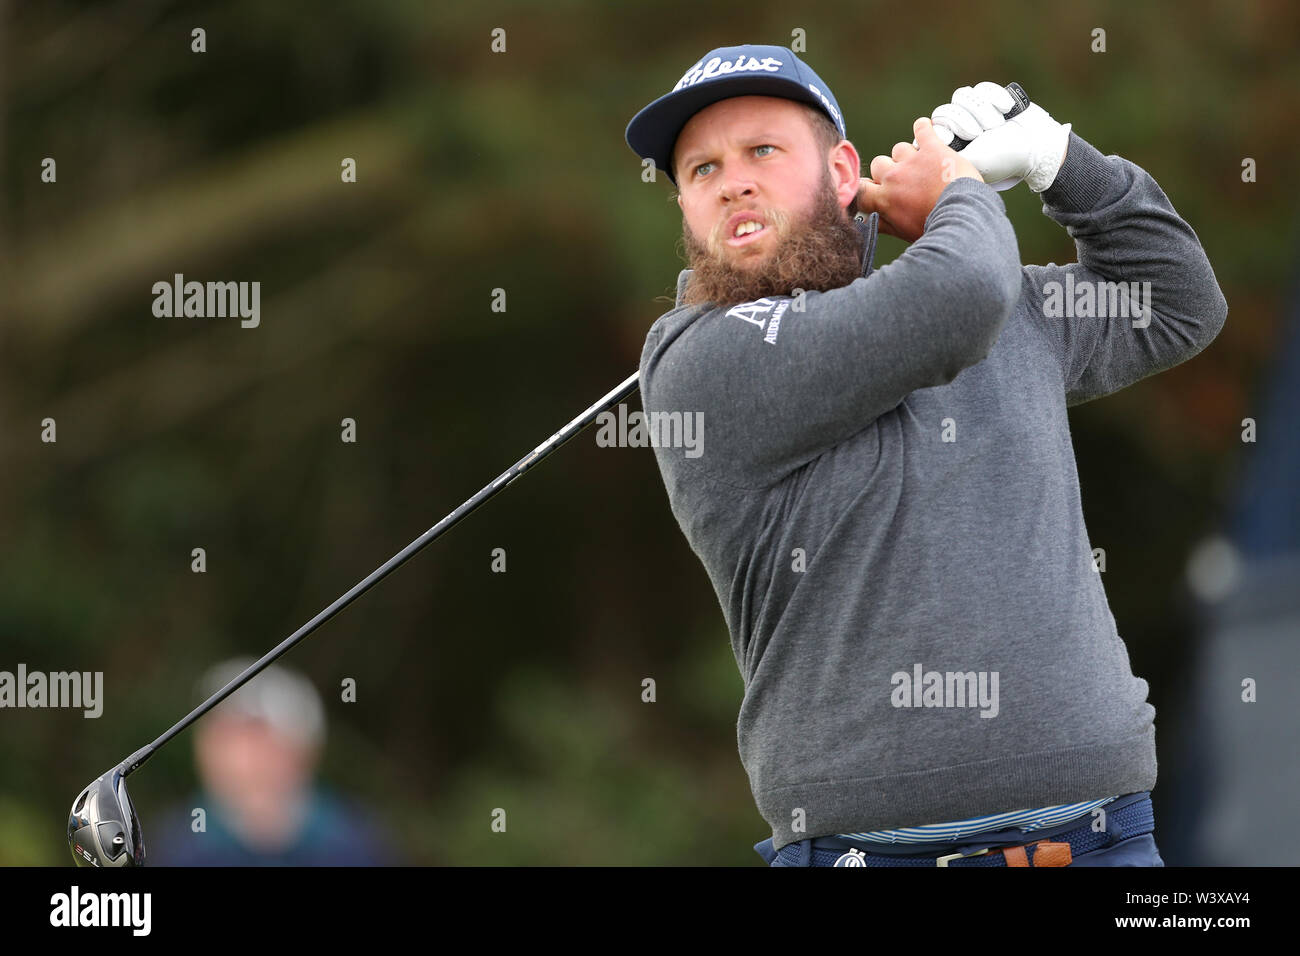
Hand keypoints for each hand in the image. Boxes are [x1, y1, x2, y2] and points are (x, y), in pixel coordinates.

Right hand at [857, 117, 982, 242]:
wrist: (962, 216)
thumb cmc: (935, 228)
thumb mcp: (904, 232)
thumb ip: (884, 224)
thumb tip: (869, 222)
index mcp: (884, 199)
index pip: (861, 188)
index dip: (868, 188)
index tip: (875, 191)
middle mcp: (893, 177)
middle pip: (878, 164)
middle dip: (888, 170)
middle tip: (904, 180)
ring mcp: (912, 161)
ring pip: (899, 149)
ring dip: (907, 155)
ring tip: (922, 164)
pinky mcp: (932, 149)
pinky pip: (922, 129)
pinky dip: (923, 128)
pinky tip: (924, 129)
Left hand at [927, 81, 1070, 192]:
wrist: (1038, 145)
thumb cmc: (1002, 158)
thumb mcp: (969, 162)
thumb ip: (941, 156)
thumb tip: (915, 147)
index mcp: (950, 146)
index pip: (932, 127)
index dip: (946, 128)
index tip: (960, 138)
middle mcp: (959, 128)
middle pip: (945, 110)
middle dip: (966, 120)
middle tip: (981, 133)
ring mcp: (974, 112)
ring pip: (962, 96)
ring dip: (981, 110)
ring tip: (996, 125)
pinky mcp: (990, 98)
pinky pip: (981, 88)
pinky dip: (995, 98)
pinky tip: (1006, 110)